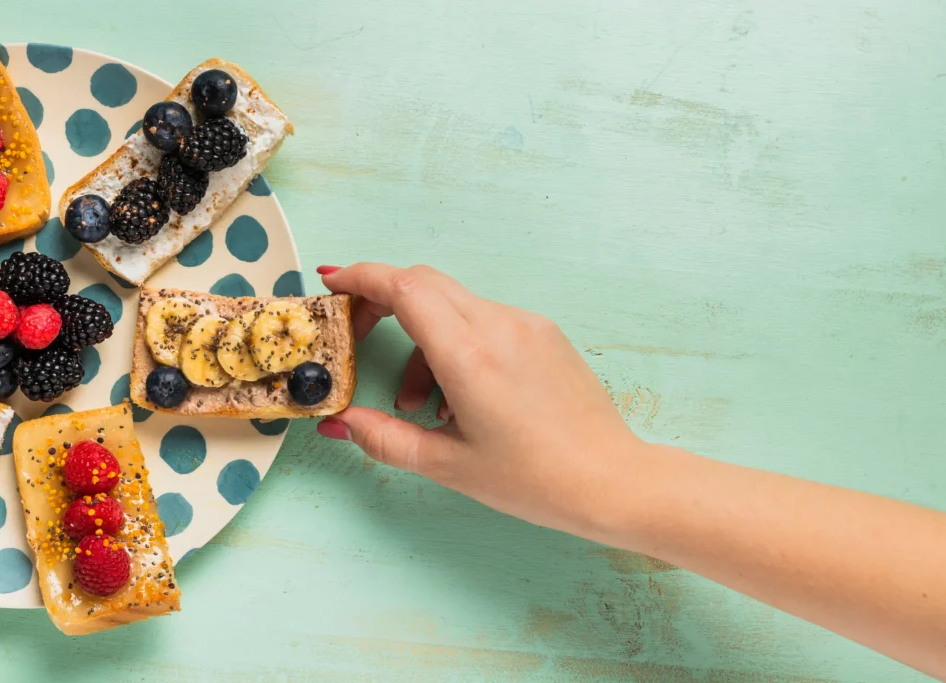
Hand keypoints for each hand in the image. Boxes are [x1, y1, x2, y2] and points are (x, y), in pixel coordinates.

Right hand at [317, 263, 640, 536]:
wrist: (612, 481)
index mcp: (470, 355)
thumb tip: (338, 424)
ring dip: (423, 338)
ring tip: (420, 404)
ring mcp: (527, 325)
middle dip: (383, 302)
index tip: (333, 285)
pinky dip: (458, 344)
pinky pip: (486, 320)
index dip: (361, 278)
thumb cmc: (535, 480)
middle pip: (425, 284)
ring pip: (455, 305)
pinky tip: (461, 397)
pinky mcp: (545, 334)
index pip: (405, 287)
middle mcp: (500, 326)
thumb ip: (384, 439)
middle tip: (360, 337)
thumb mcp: (448, 465)